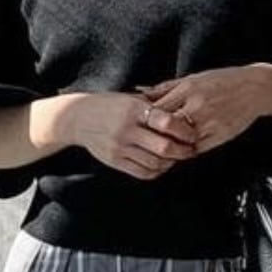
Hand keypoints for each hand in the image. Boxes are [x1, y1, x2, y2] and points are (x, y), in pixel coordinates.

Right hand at [61, 90, 197, 179]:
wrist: (78, 118)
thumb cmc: (109, 105)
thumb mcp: (130, 99)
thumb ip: (154, 106)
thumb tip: (185, 112)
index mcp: (133, 109)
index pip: (166, 122)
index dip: (184, 131)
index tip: (193, 134)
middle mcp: (126, 129)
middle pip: (163, 147)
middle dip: (182, 151)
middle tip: (191, 150)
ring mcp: (119, 147)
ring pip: (155, 163)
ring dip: (171, 163)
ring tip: (177, 157)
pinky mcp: (114, 161)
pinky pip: (142, 172)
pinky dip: (157, 171)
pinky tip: (162, 165)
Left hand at [139, 64, 271, 153]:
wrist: (255, 89)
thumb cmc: (222, 81)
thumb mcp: (193, 78)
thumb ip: (166, 87)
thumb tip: (141, 92)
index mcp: (188, 89)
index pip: (157, 108)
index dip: (144, 118)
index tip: (137, 123)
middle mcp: (197, 106)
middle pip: (166, 127)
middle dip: (153, 135)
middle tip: (143, 141)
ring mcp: (209, 122)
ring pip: (179, 142)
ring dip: (168, 147)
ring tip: (157, 149)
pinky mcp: (219, 136)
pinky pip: (195, 149)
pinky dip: (184, 151)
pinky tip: (177, 151)